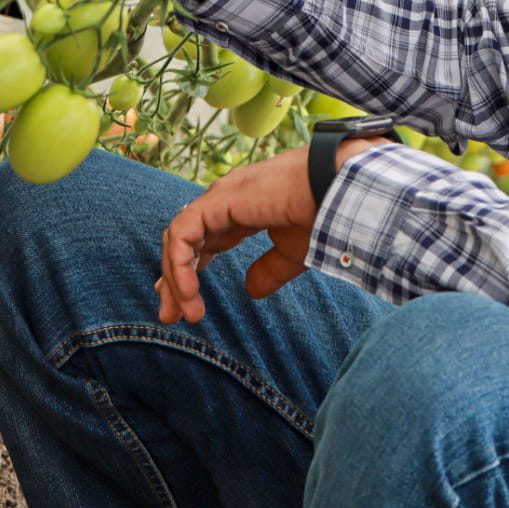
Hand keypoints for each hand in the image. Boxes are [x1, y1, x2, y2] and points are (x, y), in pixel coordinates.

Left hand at [155, 138, 388, 321]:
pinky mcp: (218, 201)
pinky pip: (183, 235)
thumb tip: (250, 291)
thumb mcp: (293, 254)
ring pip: (179, 238)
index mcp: (243, 209)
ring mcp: (220, 197)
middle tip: (170, 315)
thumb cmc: (324, 216)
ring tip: (181, 313)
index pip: (204, 238)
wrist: (338, 193)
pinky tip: (189, 293)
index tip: (184, 302)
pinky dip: (180, 265)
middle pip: (185, 239)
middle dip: (173, 278)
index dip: (188, 269)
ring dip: (175, 277)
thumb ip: (269, 271)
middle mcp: (226, 200)